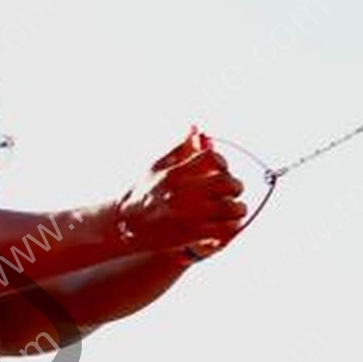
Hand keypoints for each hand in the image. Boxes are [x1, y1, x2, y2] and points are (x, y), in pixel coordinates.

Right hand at [122, 128, 245, 252]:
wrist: (124, 226)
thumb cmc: (139, 194)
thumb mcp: (156, 166)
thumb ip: (179, 147)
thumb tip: (195, 128)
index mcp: (177, 173)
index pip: (211, 159)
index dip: (222, 162)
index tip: (222, 169)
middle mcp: (186, 192)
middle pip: (225, 183)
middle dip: (235, 186)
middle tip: (235, 190)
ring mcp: (190, 214)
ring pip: (229, 208)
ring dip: (238, 209)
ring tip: (237, 210)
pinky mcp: (192, 234)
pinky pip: (223, 230)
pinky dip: (231, 228)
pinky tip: (229, 226)